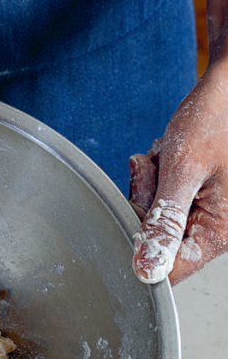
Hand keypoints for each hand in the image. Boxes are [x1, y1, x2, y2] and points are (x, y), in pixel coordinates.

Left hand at [130, 61, 227, 284]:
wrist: (225, 88)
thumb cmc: (214, 119)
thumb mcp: (183, 167)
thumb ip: (164, 220)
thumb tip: (147, 270)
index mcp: (220, 231)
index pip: (171, 270)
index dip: (143, 246)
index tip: (138, 210)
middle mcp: (216, 228)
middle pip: (156, 241)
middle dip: (146, 201)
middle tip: (153, 167)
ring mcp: (205, 212)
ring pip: (154, 217)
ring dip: (149, 184)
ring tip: (165, 155)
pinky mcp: (195, 197)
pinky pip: (161, 199)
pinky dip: (156, 175)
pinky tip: (167, 155)